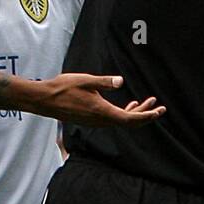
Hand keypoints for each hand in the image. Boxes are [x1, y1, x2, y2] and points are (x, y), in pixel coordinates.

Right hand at [33, 74, 165, 127]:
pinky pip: (112, 120)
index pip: (130, 119)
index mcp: (102, 111)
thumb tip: (121, 81)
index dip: (146, 116)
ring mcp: (95, 122)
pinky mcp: (90, 121)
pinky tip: (126, 105)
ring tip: (145, 102)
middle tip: (157, 105)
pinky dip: (123, 114)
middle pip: (128, 122)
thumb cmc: (63, 88)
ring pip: (120, 121)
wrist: (44, 100)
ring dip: (134, 114)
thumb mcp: (86, 80)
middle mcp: (100, 120)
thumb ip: (105, 82)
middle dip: (145, 114)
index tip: (159, 111)